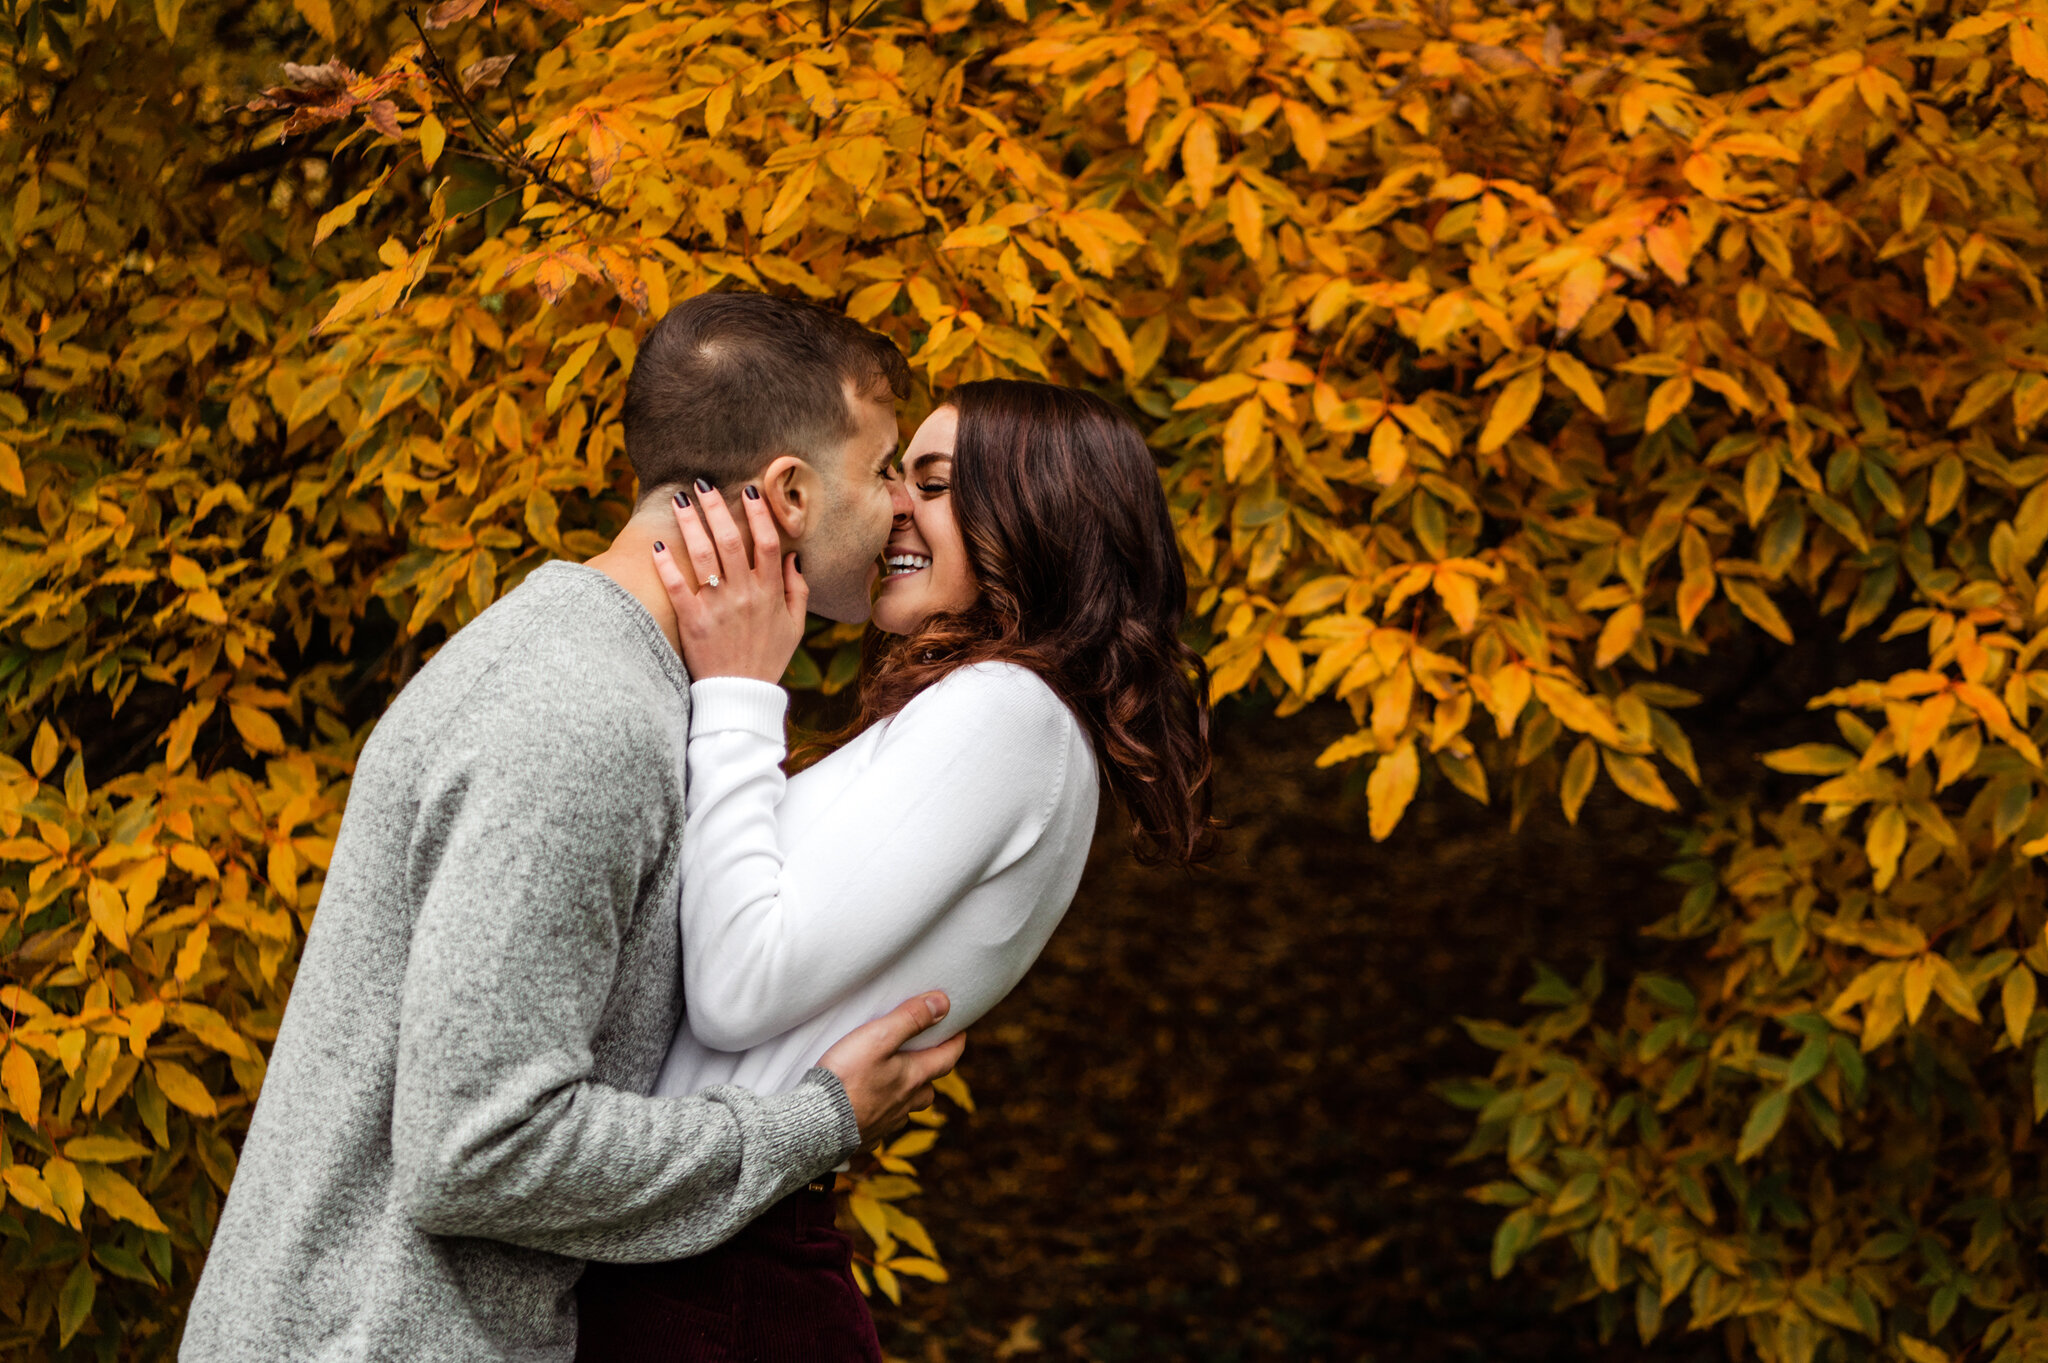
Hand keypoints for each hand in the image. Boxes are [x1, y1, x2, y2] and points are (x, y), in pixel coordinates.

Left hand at [652, 481, 807, 683]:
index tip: (749, 491)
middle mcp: (744, 594)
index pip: (766, 542)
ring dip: (689, 524)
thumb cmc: (768, 659)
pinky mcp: (692, 622)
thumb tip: (792, 556)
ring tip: (678, 501)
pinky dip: (666, 564)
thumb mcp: (794, 626)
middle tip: (702, 485)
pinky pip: (677, 587)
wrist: (740, 696)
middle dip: (716, 508)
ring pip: (702, 556)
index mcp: (769, 592)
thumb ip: (796, 589)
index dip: (759, 513)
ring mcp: (717, 607)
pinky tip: (658, 544)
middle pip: (730, 540)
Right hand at [817, 992, 965, 1146]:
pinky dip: (881, 1115)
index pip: (947, 1059)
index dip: (956, 1043)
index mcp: (913, 1077)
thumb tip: (943, 1003)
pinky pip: (882, 1126)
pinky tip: (869, 1108)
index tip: (960, 1031)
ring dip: (907, 1095)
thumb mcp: (877, 1037)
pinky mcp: (866, 1137)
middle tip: (923, 1057)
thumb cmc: (847, 1076)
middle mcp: (905, 1103)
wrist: (818, 1121)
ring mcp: (886, 1123)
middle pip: (928, 1089)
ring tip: (894, 1082)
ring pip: (906, 1108)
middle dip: (930, 1073)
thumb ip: (910, 1019)